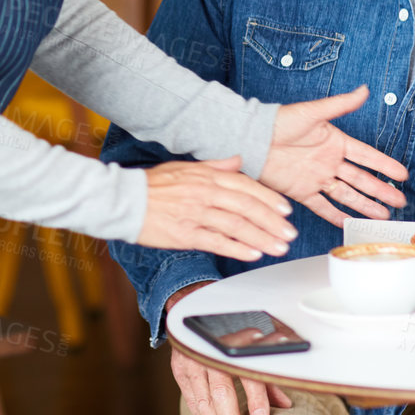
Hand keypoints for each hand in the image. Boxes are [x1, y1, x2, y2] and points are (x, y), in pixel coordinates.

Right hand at [138, 157, 297, 260]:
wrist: (125, 199)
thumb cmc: (153, 184)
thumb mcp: (185, 167)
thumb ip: (215, 165)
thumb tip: (238, 160)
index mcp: (207, 176)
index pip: (246, 186)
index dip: (269, 198)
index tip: (285, 210)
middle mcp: (205, 193)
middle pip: (247, 207)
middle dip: (272, 221)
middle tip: (289, 233)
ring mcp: (196, 214)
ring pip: (237, 226)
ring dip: (262, 238)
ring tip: (279, 247)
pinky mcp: (186, 234)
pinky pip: (217, 241)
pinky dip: (237, 248)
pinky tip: (253, 254)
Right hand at [166, 282, 290, 414]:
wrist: (191, 305)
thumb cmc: (227, 327)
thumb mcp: (250, 345)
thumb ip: (265, 376)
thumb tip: (285, 404)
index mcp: (231, 344)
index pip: (245, 373)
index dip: (255, 397)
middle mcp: (209, 353)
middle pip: (220, 393)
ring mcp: (191, 362)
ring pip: (202, 401)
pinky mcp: (180, 370)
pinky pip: (190, 400)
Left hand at [261, 87, 408, 225]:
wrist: (252, 140)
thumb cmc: (279, 121)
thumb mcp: (313, 112)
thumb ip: (340, 104)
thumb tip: (364, 90)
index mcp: (335, 142)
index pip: (366, 156)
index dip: (385, 165)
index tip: (403, 175)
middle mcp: (329, 162)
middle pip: (361, 180)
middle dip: (381, 191)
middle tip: (400, 202)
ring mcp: (316, 178)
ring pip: (347, 195)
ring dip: (365, 206)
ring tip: (382, 217)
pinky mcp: (301, 191)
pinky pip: (322, 206)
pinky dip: (335, 216)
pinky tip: (349, 224)